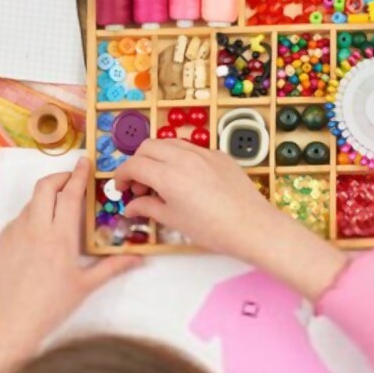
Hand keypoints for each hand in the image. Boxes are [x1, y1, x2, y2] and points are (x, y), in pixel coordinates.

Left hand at [0, 158, 140, 372]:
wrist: (12, 324)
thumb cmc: (51, 307)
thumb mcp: (86, 286)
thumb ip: (113, 267)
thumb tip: (138, 258)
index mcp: (60, 237)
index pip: (70, 194)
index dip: (79, 175)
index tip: (85, 163)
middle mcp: (35, 229)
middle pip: (45, 186)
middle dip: (59, 176)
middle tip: (72, 178)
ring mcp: (15, 234)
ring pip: (31, 202)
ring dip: (46, 197)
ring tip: (59, 208)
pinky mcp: (1, 242)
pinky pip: (18, 219)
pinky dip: (32, 216)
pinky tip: (41, 232)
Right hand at [115, 139, 278, 258]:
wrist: (252, 227)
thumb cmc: (213, 229)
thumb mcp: (174, 221)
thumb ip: (148, 208)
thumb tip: (131, 207)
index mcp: (168, 176)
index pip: (133, 165)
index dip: (121, 176)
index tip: (122, 189)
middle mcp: (183, 157)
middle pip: (148, 147)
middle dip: (138, 163)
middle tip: (140, 186)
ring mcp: (204, 153)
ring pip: (169, 143)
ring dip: (158, 157)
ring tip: (161, 181)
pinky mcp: (219, 155)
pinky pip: (192, 148)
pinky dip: (180, 158)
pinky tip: (186, 180)